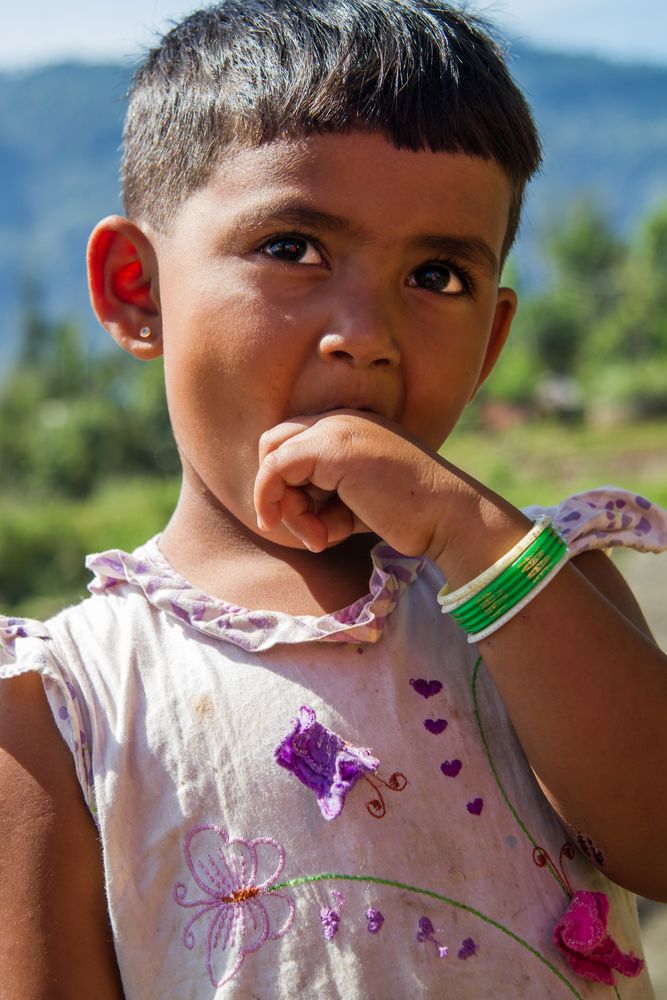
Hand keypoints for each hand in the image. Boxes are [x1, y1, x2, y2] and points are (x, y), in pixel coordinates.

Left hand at [254, 411, 450, 556]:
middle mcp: (340, 419)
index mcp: (350, 425)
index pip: (292, 443)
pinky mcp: (330, 448)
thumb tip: (275, 513)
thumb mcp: (356, 502)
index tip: (310, 524)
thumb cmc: (409, 516)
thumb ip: (321, 497)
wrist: (448, 515)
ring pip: (273, 461)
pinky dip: (280, 506)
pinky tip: (318, 536)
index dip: (288, 484)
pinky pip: (274, 470)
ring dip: (290, 511)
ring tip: (323, 538)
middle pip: (274, 444)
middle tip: (309, 530)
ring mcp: (335, 428)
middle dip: (278, 491)